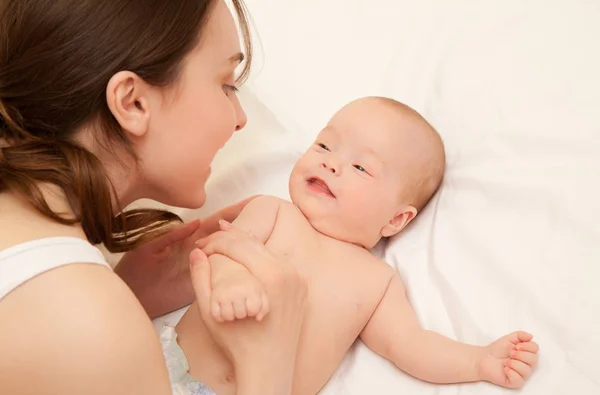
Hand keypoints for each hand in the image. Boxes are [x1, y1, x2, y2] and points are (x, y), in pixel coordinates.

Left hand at [115, 196, 258, 317]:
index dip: (234, 212)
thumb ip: (172, 235)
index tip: (254, 202)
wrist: (130, 296)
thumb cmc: (136, 270)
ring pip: (231, 257)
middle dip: (249, 227)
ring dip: (248, 250)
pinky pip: (225, 279)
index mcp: (190, 239)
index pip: (217, 223)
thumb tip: (196, 222)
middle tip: (272, 218)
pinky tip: (256, 268)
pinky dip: (240, 273)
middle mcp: (202, 253)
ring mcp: (205, 269)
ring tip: (270, 240)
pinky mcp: (204, 287)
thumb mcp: (150, 248)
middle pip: (230, 238)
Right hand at [190, 221, 306, 394]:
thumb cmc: (238, 344)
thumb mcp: (211, 313)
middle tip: (209, 236)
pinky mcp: (301, 286)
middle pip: (254, 243)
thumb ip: (201, 279)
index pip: (239, 245)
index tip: (200, 245)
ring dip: (245, 242)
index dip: (216, 241)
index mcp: (271, 276)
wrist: (269, 368)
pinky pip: (278, 263)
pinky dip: (261, 255)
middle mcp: (289, 273)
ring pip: (268, 250)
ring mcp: (298, 279)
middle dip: (229, 237)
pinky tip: (247, 250)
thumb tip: (196, 253)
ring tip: (225, 234)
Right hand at [210, 267, 268, 321]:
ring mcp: (224, 294)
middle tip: (241, 305)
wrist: (230, 273)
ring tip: (233, 308)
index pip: (253, 310)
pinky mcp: (214, 297)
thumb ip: (264, 307)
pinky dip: (220, 316)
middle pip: (241, 314)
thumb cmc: (249, 287)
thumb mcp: (260, 293)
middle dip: (242, 313)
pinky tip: (224, 310)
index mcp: (250, 289)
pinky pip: (216, 315)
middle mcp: (237, 291)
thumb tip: (258, 319)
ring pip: (228, 316)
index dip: (252, 311)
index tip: (251, 306)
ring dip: (231, 315)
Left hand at [477, 331, 538, 387]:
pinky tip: (505, 369)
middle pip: (534, 360)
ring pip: (527, 371)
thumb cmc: (497, 349)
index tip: (517, 346)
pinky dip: (511, 373)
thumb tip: (530, 336)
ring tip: (506, 362)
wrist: (484, 358)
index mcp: (526, 353)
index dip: (527, 346)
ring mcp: (521, 374)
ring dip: (515, 363)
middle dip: (520, 355)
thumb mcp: (509, 338)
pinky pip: (519, 380)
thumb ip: (520, 335)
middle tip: (510, 353)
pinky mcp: (514, 382)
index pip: (535, 349)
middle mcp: (526, 364)